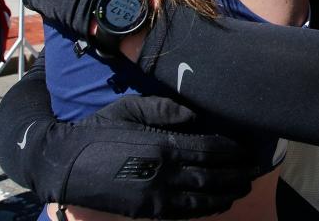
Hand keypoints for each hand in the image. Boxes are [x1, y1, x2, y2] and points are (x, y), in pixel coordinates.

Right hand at [59, 97, 256, 217]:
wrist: (65, 164)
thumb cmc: (98, 130)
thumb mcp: (129, 109)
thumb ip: (164, 109)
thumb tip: (195, 114)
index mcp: (162, 145)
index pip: (208, 148)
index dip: (231, 150)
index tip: (246, 147)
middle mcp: (163, 173)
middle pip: (211, 176)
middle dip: (236, 173)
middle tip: (253, 169)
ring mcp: (155, 196)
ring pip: (201, 199)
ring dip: (226, 194)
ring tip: (243, 186)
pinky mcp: (146, 212)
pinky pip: (184, 213)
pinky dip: (205, 209)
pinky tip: (217, 204)